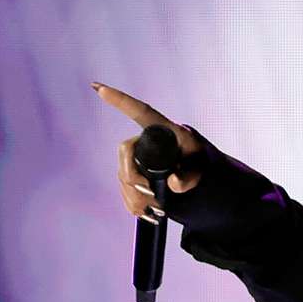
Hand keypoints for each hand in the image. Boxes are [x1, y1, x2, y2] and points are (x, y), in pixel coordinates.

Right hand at [92, 82, 204, 224]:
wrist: (199, 179)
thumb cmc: (201, 164)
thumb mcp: (202, 168)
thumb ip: (191, 176)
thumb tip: (174, 184)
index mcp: (164, 130)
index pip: (141, 112)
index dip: (121, 101)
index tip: (100, 88)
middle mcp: (147, 140)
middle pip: (125, 153)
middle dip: (133, 177)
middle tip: (150, 197)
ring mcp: (138, 156)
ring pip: (123, 174)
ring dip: (134, 195)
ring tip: (153, 211)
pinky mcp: (135, 172)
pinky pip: (125, 186)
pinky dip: (132, 202)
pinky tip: (143, 212)